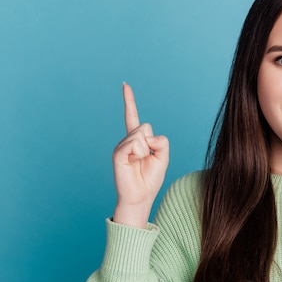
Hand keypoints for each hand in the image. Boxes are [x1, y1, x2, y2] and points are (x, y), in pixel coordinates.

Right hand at [112, 83, 168, 227]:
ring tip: (138, 162)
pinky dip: (139, 154)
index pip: (132, 116)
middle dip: (152, 142)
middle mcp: (127, 140)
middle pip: (145, 126)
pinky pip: (135, 144)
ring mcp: (121, 145)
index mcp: (138, 139)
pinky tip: (133, 163)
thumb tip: (147, 135)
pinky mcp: (117, 153)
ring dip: (145, 150)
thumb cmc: (151, 178)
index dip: (129, 101)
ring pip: (141, 135)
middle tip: (146, 158)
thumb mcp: (163, 157)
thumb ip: (161, 141)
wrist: (141, 196)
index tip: (125, 85)